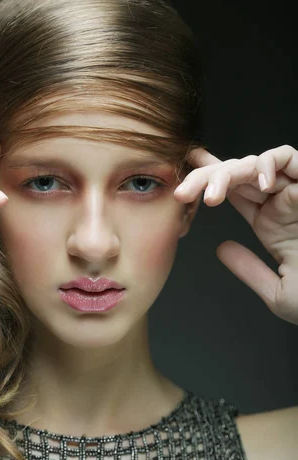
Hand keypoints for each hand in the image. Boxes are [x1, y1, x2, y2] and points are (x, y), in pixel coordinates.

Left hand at [174, 144, 297, 325]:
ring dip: (230, 172)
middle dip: (206, 178)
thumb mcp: (276, 290)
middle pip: (237, 175)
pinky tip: (257, 182)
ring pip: (256, 164)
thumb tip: (221, 249)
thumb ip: (249, 269)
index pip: (235, 193)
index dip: (208, 182)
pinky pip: (290, 158)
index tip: (182, 182)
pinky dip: (269, 162)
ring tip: (212, 197)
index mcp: (271, 223)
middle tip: (182, 193)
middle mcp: (281, 204)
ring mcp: (295, 193)